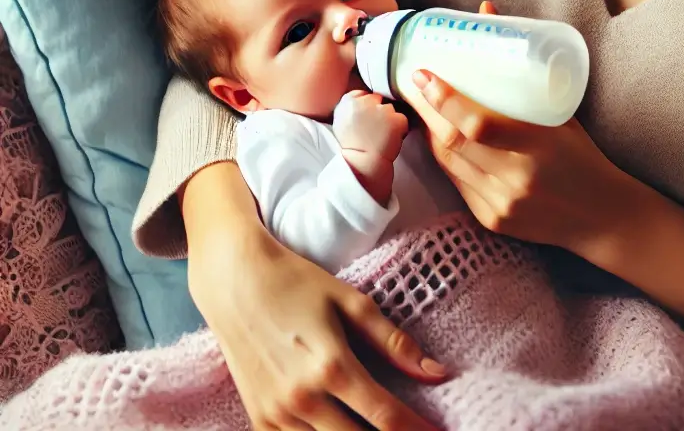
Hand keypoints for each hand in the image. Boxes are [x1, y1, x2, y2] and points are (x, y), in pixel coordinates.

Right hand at [184, 162, 443, 430]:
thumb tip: (437, 373)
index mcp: (332, 365)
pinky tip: (339, 429)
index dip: (417, 430)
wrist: (235, 279)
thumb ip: (393, 341)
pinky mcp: (258, 418)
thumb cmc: (297, 282)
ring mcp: (276, 413)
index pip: (386, 416)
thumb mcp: (350, 301)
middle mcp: (303, 398)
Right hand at [334, 90, 408, 161]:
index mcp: (348, 101)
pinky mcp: (397, 119)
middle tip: (375, 128)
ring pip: (391, 109)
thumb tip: (362, 97)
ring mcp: (383, 110)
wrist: (363, 165)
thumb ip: (351, 107)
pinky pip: (402, 120)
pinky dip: (400, 129)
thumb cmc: (352, 146)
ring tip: (382, 135)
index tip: (365, 120)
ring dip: (390, 119)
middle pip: (378, 99)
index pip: (364, 94)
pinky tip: (391, 139)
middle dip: (379, 111)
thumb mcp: (341, 121)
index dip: (367, 107)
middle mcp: (365, 102)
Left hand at [400, 2, 628, 253]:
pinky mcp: (492, 220)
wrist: (601, 217)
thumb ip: (522, 72)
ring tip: (420, 103)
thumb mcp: (560, 114)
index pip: (480, 125)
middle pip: (455, 143)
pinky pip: (458, 183)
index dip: (446, 99)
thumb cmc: (582, 156)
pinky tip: (439, 135)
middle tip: (412, 81)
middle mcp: (516, 179)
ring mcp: (501, 204)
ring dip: (429, 130)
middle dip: (426, 109)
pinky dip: (445, 156)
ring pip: (449, 163)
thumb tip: (488, 13)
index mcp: (540, 147)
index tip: (424, 74)